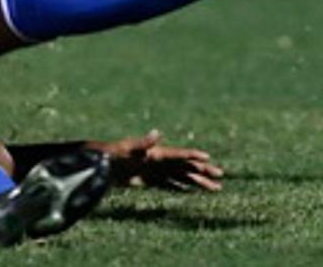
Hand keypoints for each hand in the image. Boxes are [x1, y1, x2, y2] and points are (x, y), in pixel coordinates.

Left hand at [95, 130, 223, 192]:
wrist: (102, 165)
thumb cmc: (115, 155)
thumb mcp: (129, 149)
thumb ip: (144, 143)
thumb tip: (157, 132)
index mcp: (158, 153)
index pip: (180, 155)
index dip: (194, 156)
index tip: (208, 159)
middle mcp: (161, 161)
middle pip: (187, 167)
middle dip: (204, 172)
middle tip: (220, 176)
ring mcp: (157, 171)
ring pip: (182, 177)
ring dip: (198, 182)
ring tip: (214, 188)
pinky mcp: (150, 180)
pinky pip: (171, 184)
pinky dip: (182, 187)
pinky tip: (191, 191)